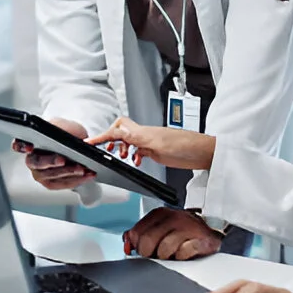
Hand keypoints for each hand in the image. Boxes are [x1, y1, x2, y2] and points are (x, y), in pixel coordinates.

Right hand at [10, 118, 95, 189]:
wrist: (76, 143)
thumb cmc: (67, 132)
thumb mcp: (64, 125)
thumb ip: (60, 129)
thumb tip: (63, 134)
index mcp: (30, 142)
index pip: (19, 144)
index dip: (21, 146)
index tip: (30, 147)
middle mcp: (31, 160)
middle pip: (37, 163)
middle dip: (50, 162)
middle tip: (63, 160)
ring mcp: (40, 173)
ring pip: (51, 176)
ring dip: (68, 173)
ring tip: (82, 168)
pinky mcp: (51, 183)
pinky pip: (62, 184)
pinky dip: (76, 179)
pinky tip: (87, 175)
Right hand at [86, 117, 215, 170]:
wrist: (203, 153)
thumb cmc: (186, 146)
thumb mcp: (158, 144)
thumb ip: (137, 138)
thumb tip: (118, 130)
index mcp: (143, 132)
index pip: (117, 131)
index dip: (102, 136)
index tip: (89, 142)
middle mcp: (145, 135)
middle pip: (120, 131)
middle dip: (109, 139)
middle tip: (102, 150)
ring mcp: (151, 142)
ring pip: (128, 140)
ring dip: (120, 147)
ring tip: (118, 157)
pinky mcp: (156, 150)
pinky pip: (138, 149)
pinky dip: (132, 155)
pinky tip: (136, 162)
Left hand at [122, 208, 220, 259]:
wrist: (210, 230)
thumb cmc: (182, 232)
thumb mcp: (159, 229)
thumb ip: (140, 235)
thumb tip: (127, 243)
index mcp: (159, 214)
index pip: (136, 233)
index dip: (138, 246)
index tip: (146, 250)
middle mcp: (173, 217)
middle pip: (147, 242)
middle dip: (151, 254)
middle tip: (159, 255)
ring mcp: (187, 227)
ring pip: (164, 250)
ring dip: (168, 257)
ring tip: (174, 253)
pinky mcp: (201, 239)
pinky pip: (183, 254)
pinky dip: (182, 257)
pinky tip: (185, 253)